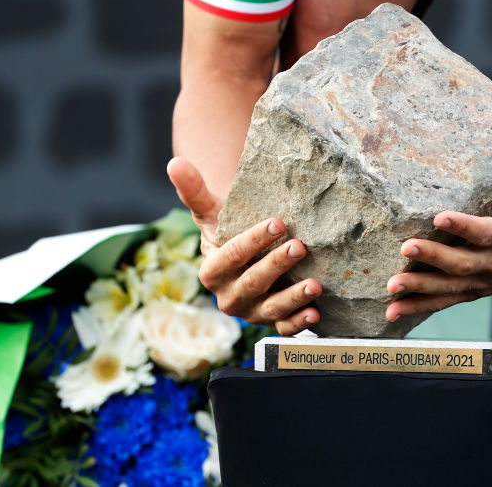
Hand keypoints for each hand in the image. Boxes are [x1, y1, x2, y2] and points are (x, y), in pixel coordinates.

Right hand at [167, 156, 321, 334]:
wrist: (247, 255)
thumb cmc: (228, 229)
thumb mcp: (211, 211)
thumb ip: (193, 190)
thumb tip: (175, 162)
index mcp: (211, 272)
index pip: (231, 256)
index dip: (253, 241)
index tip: (277, 223)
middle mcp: (228, 297)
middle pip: (253, 282)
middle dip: (277, 265)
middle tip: (300, 246)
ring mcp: (251, 312)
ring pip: (271, 308)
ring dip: (293, 297)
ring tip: (314, 284)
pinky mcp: (272, 323)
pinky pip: (285, 329)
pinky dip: (299, 323)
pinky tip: (316, 311)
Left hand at [385, 110, 491, 321]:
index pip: (486, 232)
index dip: (464, 226)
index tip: (440, 217)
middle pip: (463, 263)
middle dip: (433, 257)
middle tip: (406, 247)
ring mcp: (485, 280)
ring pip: (450, 287)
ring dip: (419, 288)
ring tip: (391, 287)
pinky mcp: (474, 289)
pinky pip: (445, 302)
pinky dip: (419, 307)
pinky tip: (392, 311)